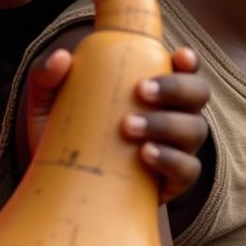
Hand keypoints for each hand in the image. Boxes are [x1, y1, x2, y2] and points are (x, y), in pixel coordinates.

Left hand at [28, 46, 209, 204]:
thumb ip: (48, 75)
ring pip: (195, 129)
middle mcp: (175, 114)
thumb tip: (61, 58)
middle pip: (198, 93)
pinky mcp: (173, 181)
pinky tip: (145, 155)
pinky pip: (188, 169)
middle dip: (176, 88)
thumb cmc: (65, 134)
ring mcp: (178, 148)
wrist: (61, 189)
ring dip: (166, 123)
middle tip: (141, 90)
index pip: (186, 68)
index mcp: (156, 88)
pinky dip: (171, 159)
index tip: (177, 56)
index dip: (189, 61)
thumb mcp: (49, 102)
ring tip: (128, 127)